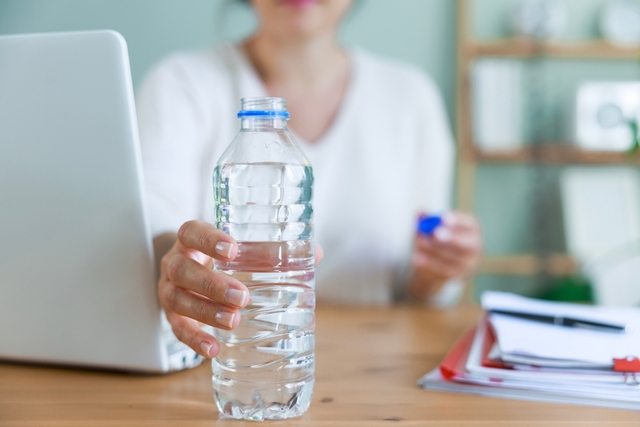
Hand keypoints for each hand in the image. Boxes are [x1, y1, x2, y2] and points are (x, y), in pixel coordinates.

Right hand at [155, 220, 324, 358]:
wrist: (192, 275)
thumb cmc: (222, 260)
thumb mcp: (241, 251)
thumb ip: (273, 251)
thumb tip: (314, 252)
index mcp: (191, 240)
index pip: (191, 232)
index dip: (208, 240)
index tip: (232, 250)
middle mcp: (175, 262)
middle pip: (183, 270)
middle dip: (212, 284)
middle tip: (242, 296)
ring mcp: (168, 290)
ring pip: (177, 299)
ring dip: (205, 312)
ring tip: (233, 321)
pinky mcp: (171, 316)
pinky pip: (177, 329)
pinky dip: (194, 340)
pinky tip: (213, 348)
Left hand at [408, 211, 481, 299]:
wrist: (437, 262)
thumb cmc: (437, 237)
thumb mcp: (431, 226)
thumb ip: (426, 218)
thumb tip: (419, 213)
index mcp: (472, 230)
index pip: (471, 225)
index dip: (458, 221)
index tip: (443, 218)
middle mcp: (475, 247)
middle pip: (468, 244)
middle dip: (451, 239)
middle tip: (435, 234)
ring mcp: (468, 263)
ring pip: (452, 258)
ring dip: (434, 249)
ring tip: (419, 242)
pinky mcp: (457, 275)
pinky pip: (444, 270)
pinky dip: (429, 263)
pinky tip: (417, 257)